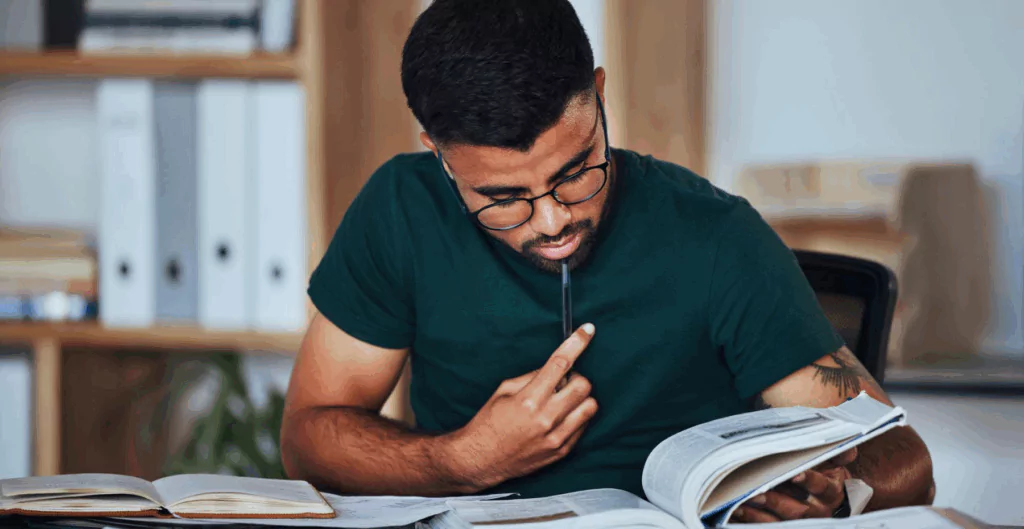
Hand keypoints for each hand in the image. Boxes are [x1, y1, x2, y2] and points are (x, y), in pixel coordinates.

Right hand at [442, 324, 598, 491]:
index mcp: (528, 400)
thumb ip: (532, 377)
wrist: (481, 460)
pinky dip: (577, 416)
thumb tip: (555, 367)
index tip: (588, 330)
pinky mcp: (561, 451)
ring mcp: (556, 437)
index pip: (560, 364)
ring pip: (590, 407)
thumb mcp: (503, 391)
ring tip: (564, 401)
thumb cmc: (489, 422)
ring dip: (581, 398)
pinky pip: (584, 426)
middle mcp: (546, 419)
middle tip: (563, 382)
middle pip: (583, 385)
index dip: (577, 343)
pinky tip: (560, 418)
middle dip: (576, 377)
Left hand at [731, 448, 857, 522]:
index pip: (822, 487)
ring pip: (780, 523)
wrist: (827, 495)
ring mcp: (801, 524)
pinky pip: (767, 528)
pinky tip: (734, 514)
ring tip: (739, 504)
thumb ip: (839, 454)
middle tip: (756, 492)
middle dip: (776, 502)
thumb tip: (848, 446)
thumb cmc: (826, 473)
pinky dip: (750, 522)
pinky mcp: (785, 527)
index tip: (795, 473)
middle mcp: (818, 512)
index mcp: (832, 493)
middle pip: (797, 510)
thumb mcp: (835, 462)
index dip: (809, 480)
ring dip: (758, 516)